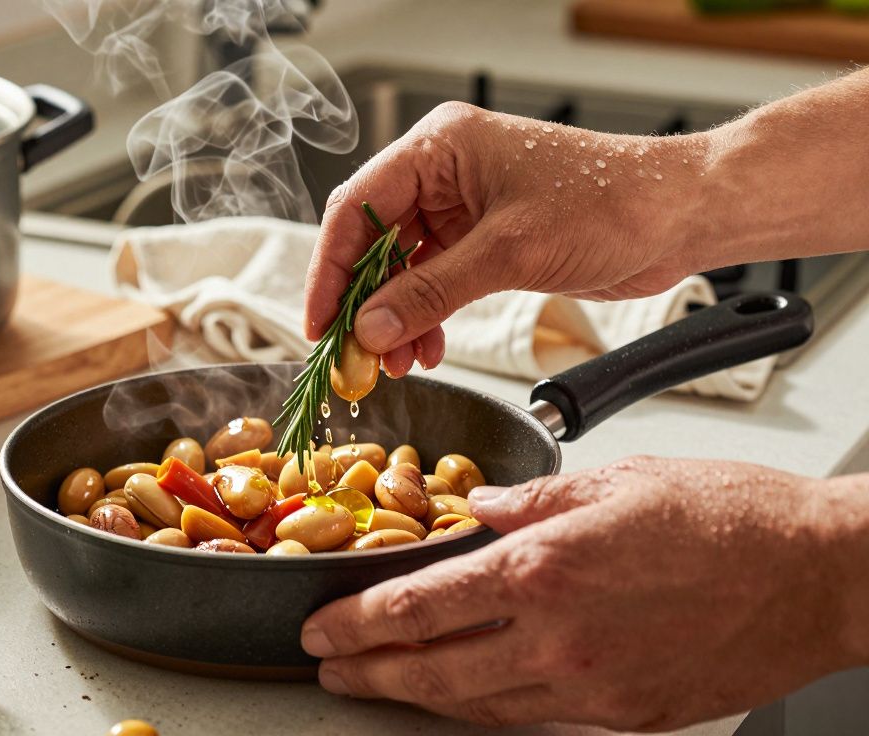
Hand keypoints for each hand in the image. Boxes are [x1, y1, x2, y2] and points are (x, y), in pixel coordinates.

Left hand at [300, 457, 868, 729]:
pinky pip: (534, 718)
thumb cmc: (729, 518)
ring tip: (381, 685)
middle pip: (431, 671)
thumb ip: (529, 498)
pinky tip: (468, 695)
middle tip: (330, 670)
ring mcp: (592, 688)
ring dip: (417, 697)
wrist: (820, 577)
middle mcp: (557, 640)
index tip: (322, 627)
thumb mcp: (614, 480)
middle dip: (367, 673)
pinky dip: (487, 707)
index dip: (356, 622)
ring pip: (475, 705)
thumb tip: (476, 509)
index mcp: (544, 569)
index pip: (417, 607)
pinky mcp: (626, 714)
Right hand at [304, 103, 719, 375]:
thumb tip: (369, 328)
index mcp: (439, 147)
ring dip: (396, 317)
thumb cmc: (611, 202)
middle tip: (356, 354)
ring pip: (403, 268)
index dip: (331, 270)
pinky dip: (427, 316)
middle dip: (365, 302)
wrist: (680, 215)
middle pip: (373, 240)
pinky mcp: (485, 238)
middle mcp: (444, 171)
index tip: (321, 323)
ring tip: (397, 362)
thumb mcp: (508, 252)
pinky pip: (435, 281)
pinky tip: (428, 347)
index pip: (356, 207)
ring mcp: (464, 205)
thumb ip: (430, 292)